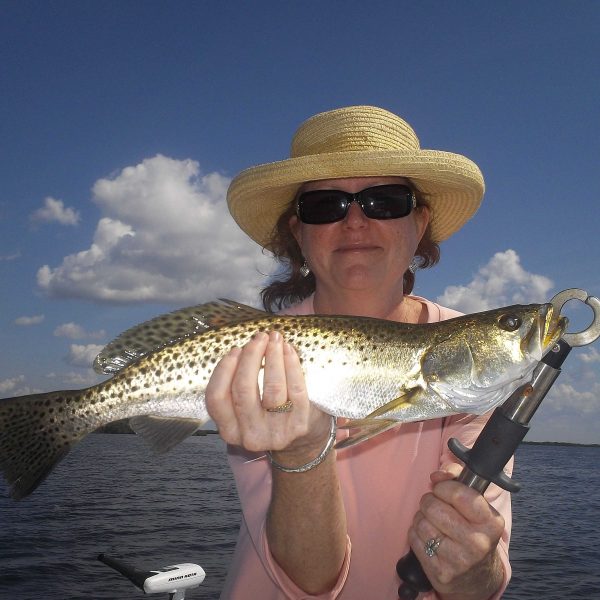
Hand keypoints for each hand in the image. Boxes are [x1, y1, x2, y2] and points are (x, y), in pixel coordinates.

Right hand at [205, 331, 330, 458]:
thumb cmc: (268, 415)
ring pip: (271, 388)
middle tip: (258, 338)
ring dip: (272, 357)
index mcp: (230, 430)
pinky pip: (296, 389)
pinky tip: (289, 350)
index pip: (216, 398)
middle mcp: (251, 435)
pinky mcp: (300, 425)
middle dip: (250, 357)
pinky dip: (291, 365)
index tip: (235, 350)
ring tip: (275, 339)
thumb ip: (237, 384)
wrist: (302, 441)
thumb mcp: (244, 409)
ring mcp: (276, 432)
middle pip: (243, 390)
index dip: (224, 370)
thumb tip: (245, 348)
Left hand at [408, 463, 504, 599]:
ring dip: (422, 518)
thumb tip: (437, 475)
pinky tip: (428, 537)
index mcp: (491, 522)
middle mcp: (477, 543)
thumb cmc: (473, 531)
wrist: (477, 577)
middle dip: (429, 501)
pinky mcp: (440, 572)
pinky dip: (416, 533)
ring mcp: (459, 561)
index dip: (443, 487)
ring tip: (433, 523)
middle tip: (435, 506)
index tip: (442, 489)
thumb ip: (457, 479)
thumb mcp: (476, 506)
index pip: (459, 493)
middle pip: (434, 507)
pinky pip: (414, 538)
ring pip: (422, 522)